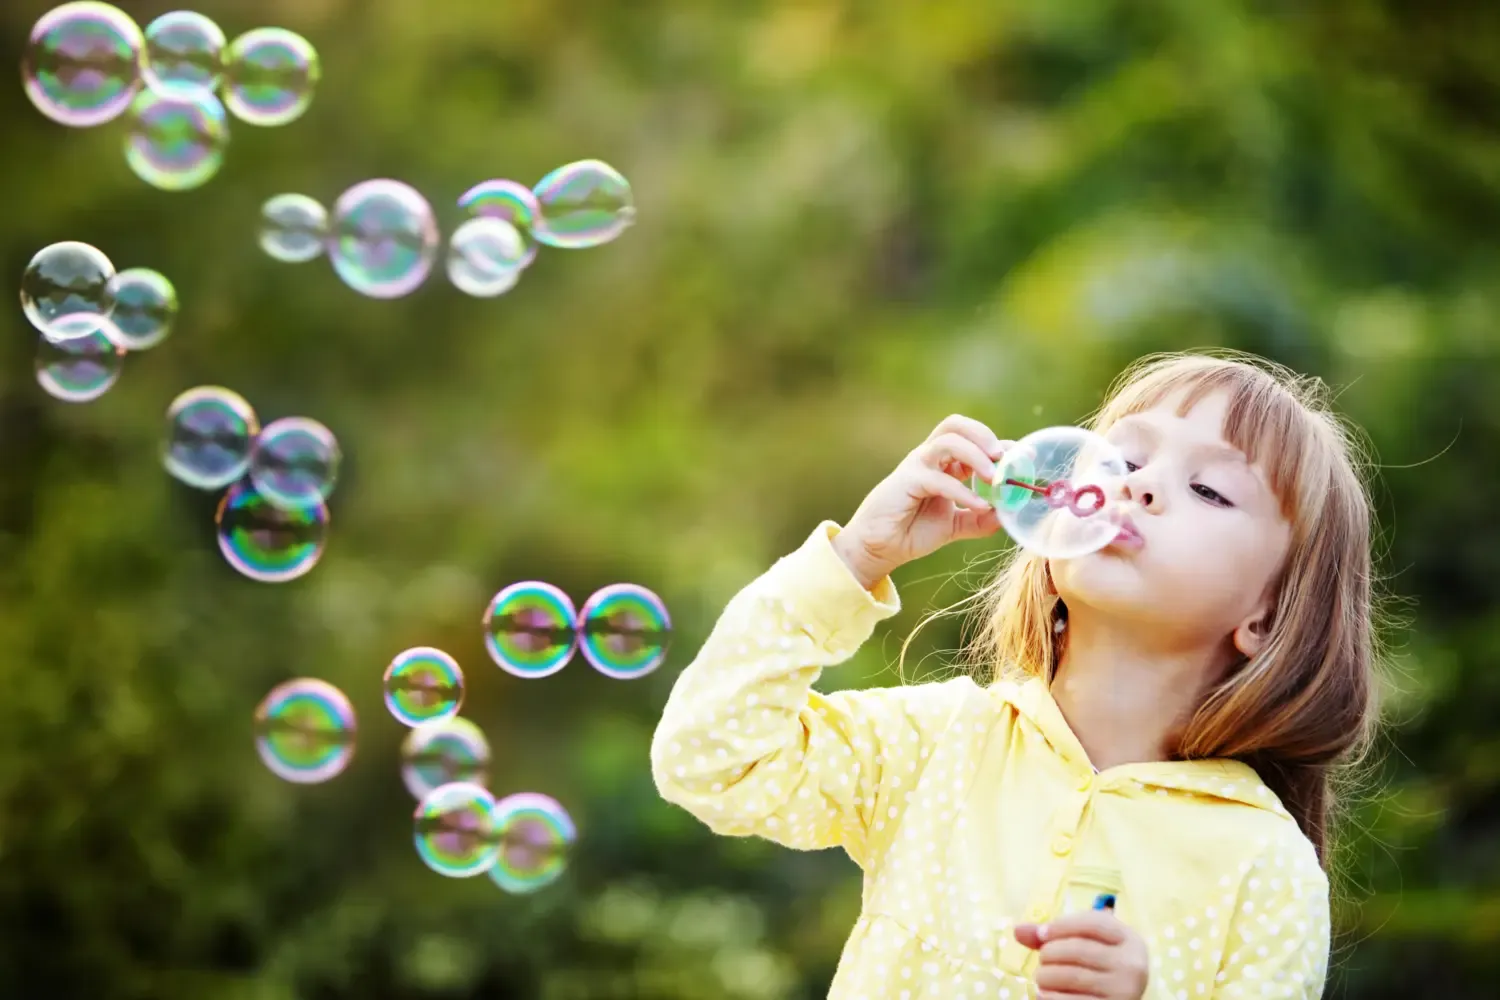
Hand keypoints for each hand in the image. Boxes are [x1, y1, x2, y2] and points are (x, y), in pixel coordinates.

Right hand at [831, 414, 1010, 588]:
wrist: (880, 548)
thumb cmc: (913, 531)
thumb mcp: (956, 525)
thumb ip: (980, 519)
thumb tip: (1008, 514)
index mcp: (944, 464)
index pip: (974, 441)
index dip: (1002, 445)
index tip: (1026, 458)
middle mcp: (931, 458)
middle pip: (957, 426)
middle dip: (984, 435)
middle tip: (1004, 457)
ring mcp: (917, 465)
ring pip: (948, 441)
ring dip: (976, 455)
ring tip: (994, 477)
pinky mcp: (907, 480)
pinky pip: (938, 477)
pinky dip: (962, 490)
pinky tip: (979, 506)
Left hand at [1014, 911, 1149, 999]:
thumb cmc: (1097, 966)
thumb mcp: (1085, 943)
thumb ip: (1054, 935)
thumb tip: (1018, 930)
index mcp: (1130, 939)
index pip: (1092, 923)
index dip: (1061, 926)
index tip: (1041, 934)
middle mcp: (1133, 964)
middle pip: (1078, 949)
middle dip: (1049, 953)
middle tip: (1042, 961)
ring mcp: (1125, 990)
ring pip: (1072, 976)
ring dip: (1046, 976)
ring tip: (1040, 978)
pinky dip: (1051, 996)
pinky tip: (1043, 994)